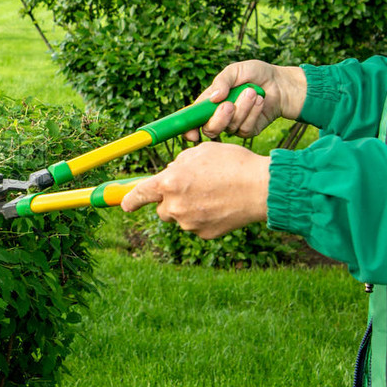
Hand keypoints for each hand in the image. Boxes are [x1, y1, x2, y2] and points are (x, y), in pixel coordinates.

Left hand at [120, 142, 269, 238]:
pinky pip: (197, 225)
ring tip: (213, 193)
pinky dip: (204, 217)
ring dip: (188, 208)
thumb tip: (170, 173)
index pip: (139, 195)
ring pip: (180, 217)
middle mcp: (174, 206)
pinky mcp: (204, 234)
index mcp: (168, 183)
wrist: (261, 188)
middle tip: (191, 189)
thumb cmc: (232, 164)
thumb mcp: (199, 152)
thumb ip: (178, 164)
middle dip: (170, 201)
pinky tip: (221, 205)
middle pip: (162, 209)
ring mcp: (189, 223)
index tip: (125, 204)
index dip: (129, 200)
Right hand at [183, 60, 306, 141]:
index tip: (191, 133)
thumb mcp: (236, 70)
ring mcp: (234, 125)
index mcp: (209, 102)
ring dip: (242, 109)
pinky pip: (246, 129)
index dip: (188, 129)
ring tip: (252, 92)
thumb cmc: (256, 74)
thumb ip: (222, 81)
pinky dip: (253, 113)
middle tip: (229, 104)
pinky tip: (260, 101)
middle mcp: (219, 116)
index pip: (193, 119)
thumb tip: (213, 98)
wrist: (281, 83)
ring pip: (230, 127)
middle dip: (218, 118)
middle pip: (209, 129)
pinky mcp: (249, 130)